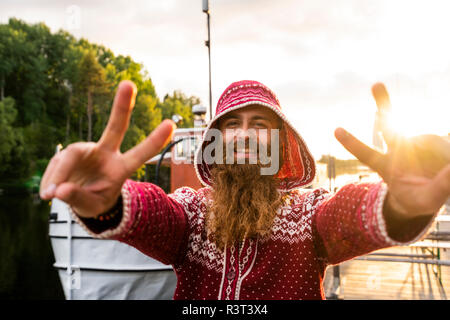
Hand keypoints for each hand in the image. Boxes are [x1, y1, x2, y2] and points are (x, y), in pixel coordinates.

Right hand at [39, 80, 175, 217]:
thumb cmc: (95, 200)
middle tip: (129, 84)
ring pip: (69, 156)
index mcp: (121, 168)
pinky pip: (56, 165)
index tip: (171, 124)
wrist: (80, 198)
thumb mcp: (91, 207)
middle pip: (116, 127)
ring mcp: (87, 150)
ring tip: (49, 196)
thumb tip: (59, 190)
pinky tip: (47, 192)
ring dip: (58, 175)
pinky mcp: (69, 152)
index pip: (140, 154)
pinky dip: (50, 180)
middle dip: (122, 106)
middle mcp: (106, 153)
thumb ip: (78, 198)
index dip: (154, 141)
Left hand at [334, 82, 449, 218]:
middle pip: (388, 125)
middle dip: (383, 103)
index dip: (352, 143)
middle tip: (376, 84)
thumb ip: (440, 186)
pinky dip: (446, 156)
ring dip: (440, 156)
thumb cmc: (419, 199)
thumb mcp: (427, 200)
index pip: (367, 154)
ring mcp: (415, 142)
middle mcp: (398, 149)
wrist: (428, 193)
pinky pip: (442, 145)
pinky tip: (445, 164)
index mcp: (386, 166)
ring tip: (443, 170)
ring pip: (427, 140)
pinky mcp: (433, 141)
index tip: (336, 130)